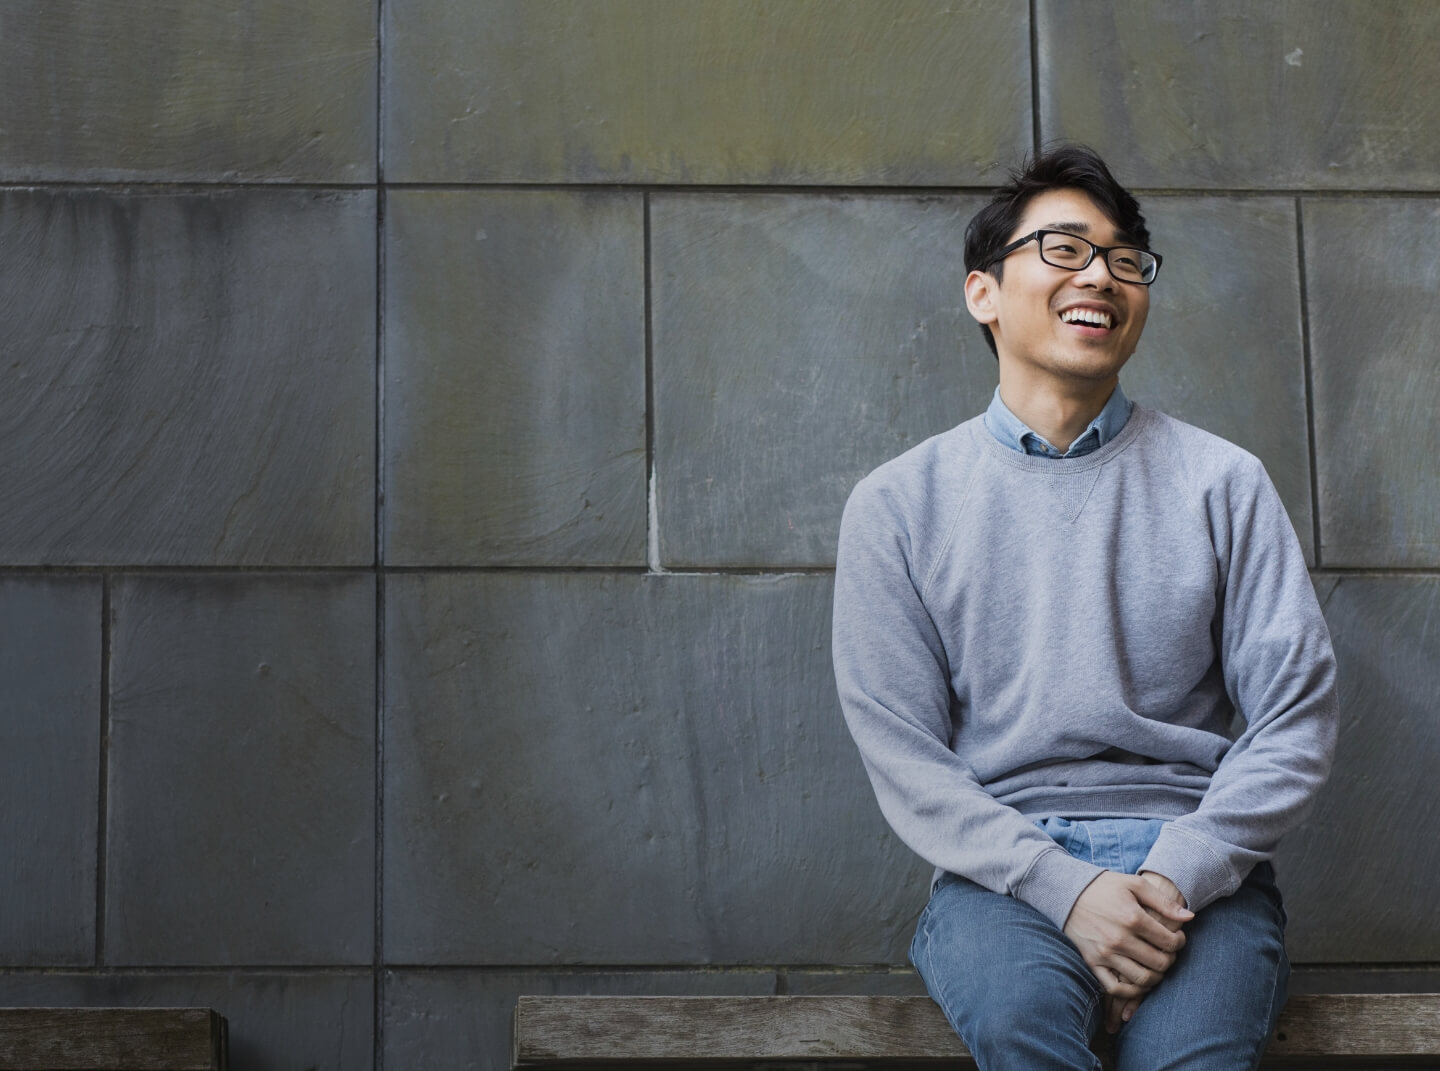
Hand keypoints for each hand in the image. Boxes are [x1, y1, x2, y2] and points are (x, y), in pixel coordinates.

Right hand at [1105, 872, 1190, 1031]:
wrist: (1065, 892)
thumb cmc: (1103, 886)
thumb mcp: (1134, 884)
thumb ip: (1163, 901)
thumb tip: (1189, 918)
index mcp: (1132, 918)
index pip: (1169, 942)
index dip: (1179, 942)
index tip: (1176, 938)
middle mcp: (1119, 939)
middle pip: (1159, 963)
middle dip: (1171, 960)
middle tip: (1168, 952)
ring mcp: (1105, 953)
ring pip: (1142, 979)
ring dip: (1156, 977)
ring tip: (1156, 967)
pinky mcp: (1092, 962)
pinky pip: (1115, 988)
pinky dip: (1132, 992)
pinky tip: (1139, 983)